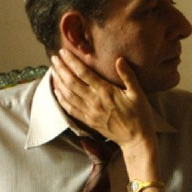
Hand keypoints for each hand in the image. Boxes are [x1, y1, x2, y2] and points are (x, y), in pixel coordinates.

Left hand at [50, 50, 166, 152]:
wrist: (136, 139)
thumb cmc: (139, 115)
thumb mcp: (138, 93)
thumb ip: (128, 75)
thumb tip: (119, 59)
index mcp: (106, 91)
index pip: (84, 73)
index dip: (72, 61)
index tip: (64, 51)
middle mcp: (94, 101)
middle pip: (72, 82)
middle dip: (61, 69)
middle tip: (53, 58)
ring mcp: (89, 112)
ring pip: (68, 94)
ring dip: (59, 81)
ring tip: (52, 70)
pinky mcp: (88, 121)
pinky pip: (70, 109)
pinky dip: (61, 99)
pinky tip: (56, 91)